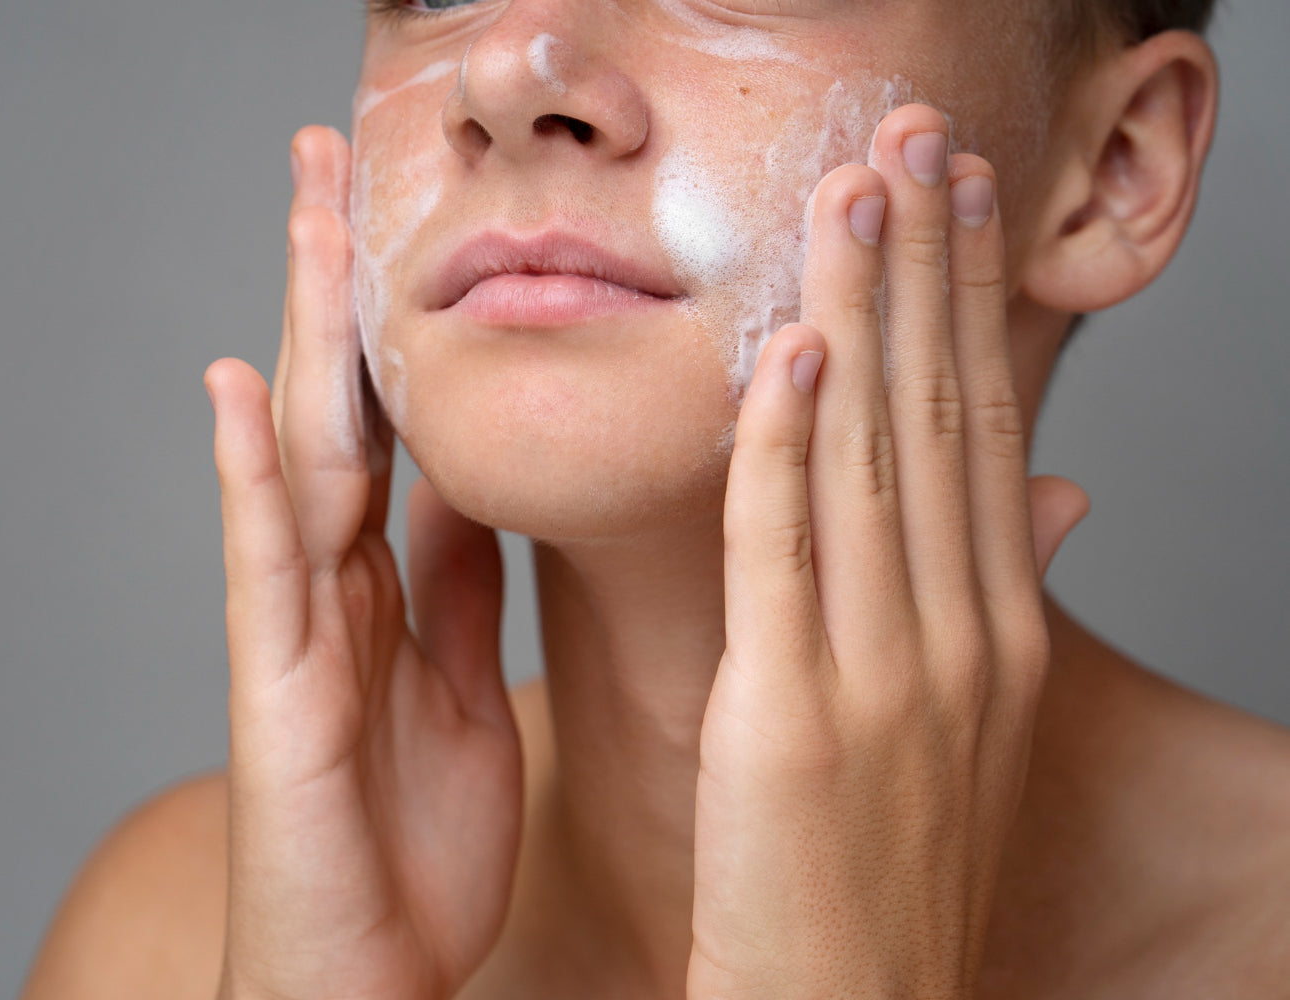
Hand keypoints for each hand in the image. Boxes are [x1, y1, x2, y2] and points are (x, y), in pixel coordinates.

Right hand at [204, 125, 522, 999]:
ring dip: (302, 330)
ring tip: (301, 212)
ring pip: (302, 455)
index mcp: (388, 588)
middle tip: (333, 154)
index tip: (411, 216)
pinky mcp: (279, 693)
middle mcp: (333, 588)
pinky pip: (266, 571)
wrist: (360, 978)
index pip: (394, 423)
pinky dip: (249, 476)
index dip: (400, 318)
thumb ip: (461, 590)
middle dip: (340, 280)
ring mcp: (297, 633)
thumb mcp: (463, 692)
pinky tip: (244, 386)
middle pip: (343, 405)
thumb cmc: (408, 846)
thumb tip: (476, 493)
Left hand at [687, 105, 1090, 998]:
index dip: (968, 306)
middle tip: (914, 143)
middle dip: (926, 268)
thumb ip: (988, 604)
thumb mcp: (964, 734)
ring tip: (853, 196)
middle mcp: (959, 639)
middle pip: (941, 415)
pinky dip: (786, 442)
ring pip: (871, 456)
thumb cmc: (884, 877)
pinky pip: (785, 550)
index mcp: (994, 636)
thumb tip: (1043, 495)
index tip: (954, 203)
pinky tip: (786, 349)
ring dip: (859, 313)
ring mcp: (884, 675)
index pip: (982, 433)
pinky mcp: (791, 715)